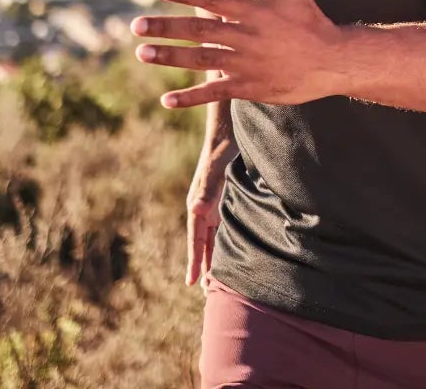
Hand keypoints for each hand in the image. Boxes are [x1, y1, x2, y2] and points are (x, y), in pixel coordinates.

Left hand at [132, 0, 344, 107]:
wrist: (334, 62)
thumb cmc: (314, 23)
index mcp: (253, 11)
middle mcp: (245, 37)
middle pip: (199, 30)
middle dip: (166, 27)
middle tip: (136, 26)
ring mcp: (246, 64)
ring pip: (201, 59)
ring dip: (170, 57)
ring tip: (143, 53)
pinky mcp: (249, 87)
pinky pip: (216, 92)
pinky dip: (191, 97)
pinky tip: (167, 99)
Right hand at [184, 141, 232, 286]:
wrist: (228, 134)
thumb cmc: (221, 153)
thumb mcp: (215, 172)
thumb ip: (206, 192)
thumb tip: (195, 211)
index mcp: (198, 206)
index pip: (196, 240)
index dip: (194, 261)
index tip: (192, 283)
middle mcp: (204, 208)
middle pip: (203, 243)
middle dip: (204, 265)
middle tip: (206, 291)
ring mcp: (215, 205)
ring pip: (214, 237)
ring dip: (215, 255)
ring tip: (218, 278)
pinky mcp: (226, 199)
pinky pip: (224, 226)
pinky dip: (226, 240)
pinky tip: (233, 249)